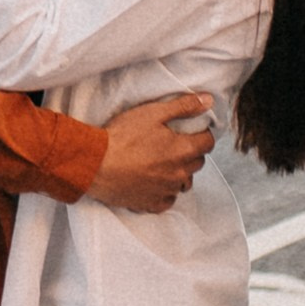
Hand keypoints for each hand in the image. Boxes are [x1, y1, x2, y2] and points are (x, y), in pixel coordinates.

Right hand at [90, 93, 214, 213]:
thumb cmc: (123, 136)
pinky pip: (168, 200)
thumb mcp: (153, 113)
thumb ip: (183, 107)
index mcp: (183, 150)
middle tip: (173, 143)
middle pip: (197, 163)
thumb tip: (208, 101)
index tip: (192, 130)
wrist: (95, 164)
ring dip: (179, 173)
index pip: (207, 143)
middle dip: (191, 152)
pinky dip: (165, 192)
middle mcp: (179, 174)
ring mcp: (166, 191)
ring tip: (163, 163)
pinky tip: (154, 182)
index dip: (202, 134)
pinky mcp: (151, 204)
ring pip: (184, 182)